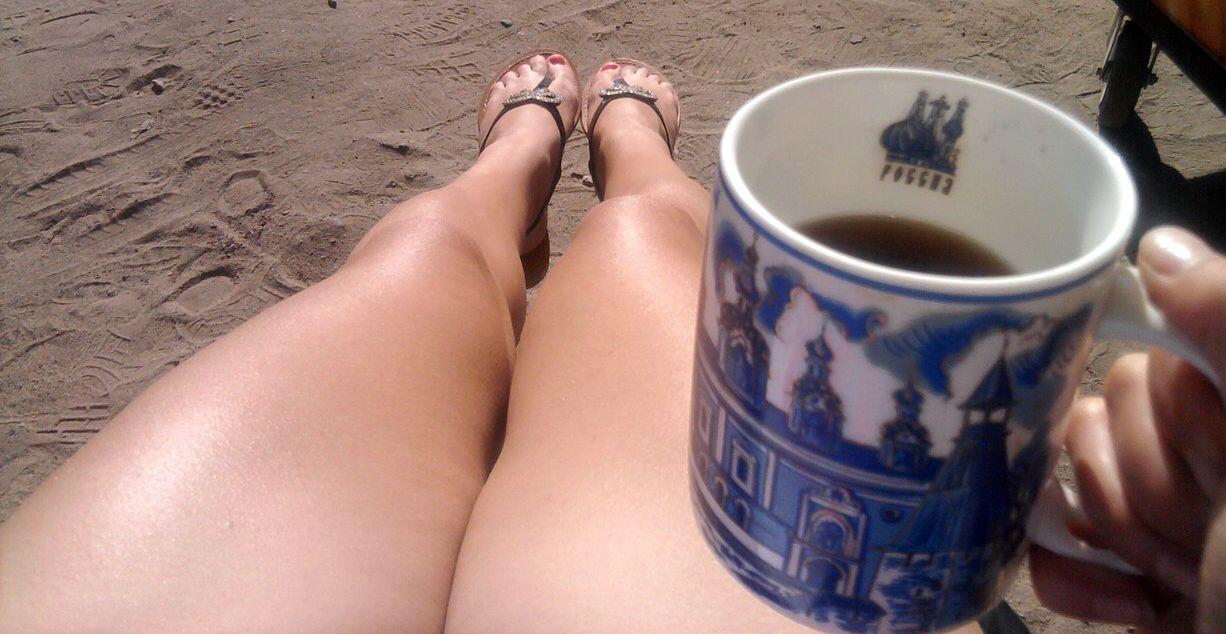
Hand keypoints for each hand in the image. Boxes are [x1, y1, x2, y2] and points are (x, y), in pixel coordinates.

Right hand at [1030, 226, 1225, 631]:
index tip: (1225, 470)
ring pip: (1064, 481)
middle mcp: (1202, 446)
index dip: (1175, 424)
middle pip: (1095, 421)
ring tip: (1187, 574)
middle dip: (1146, 488)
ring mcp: (1161, 510)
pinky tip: (1137, 603)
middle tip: (1210, 533)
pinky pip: (1048, 549)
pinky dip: (1077, 582)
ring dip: (1122, 539)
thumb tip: (1156, 247)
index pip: (1145, 365)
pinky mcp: (1126, 572)